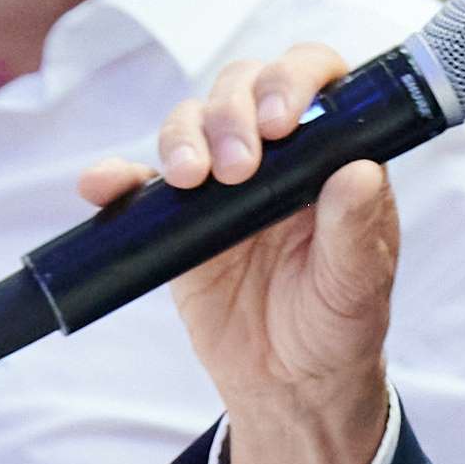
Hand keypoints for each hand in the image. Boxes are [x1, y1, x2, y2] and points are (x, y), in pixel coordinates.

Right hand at [91, 47, 397, 463]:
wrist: (289, 384)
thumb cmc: (339, 324)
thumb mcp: (357, 283)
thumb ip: (357, 227)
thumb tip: (361, 170)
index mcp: (329, 152)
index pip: (316, 79)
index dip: (295, 80)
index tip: (281, 121)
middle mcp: (276, 153)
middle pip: (243, 88)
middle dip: (233, 112)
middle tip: (237, 167)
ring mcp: (221, 182)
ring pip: (191, 122)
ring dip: (183, 137)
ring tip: (191, 180)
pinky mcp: (176, 219)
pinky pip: (138, 185)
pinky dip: (115, 178)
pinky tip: (103, 185)